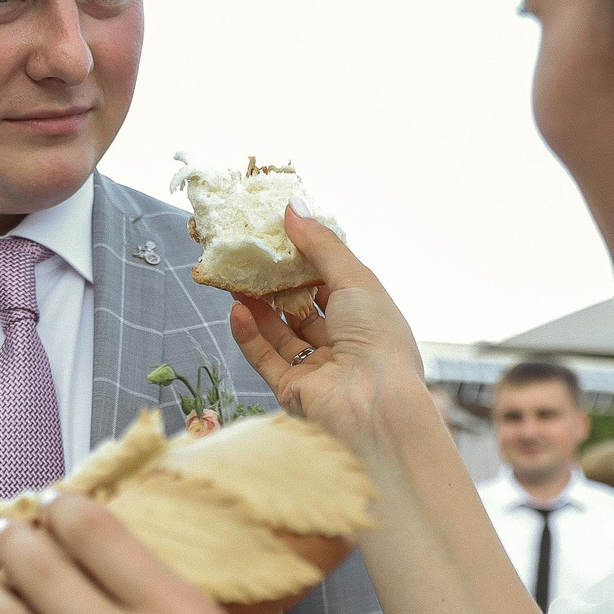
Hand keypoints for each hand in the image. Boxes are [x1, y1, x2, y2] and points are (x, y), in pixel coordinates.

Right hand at [228, 210, 430, 458]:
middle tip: (251, 260)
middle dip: (278, 286)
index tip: (281, 239)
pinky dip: (250, 335)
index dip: (308, 263)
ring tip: (236, 282)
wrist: (373, 406)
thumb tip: (292, 208)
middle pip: (304, 311)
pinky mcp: (293, 391)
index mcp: (369, 320)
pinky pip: (266, 359)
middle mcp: (345, 345)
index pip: (334, 286)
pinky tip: (236, 311)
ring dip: (259, 309)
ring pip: (282, 334)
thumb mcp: (355, 279)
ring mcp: (318, 370)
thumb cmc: (377, 339)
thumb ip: (321, 244)